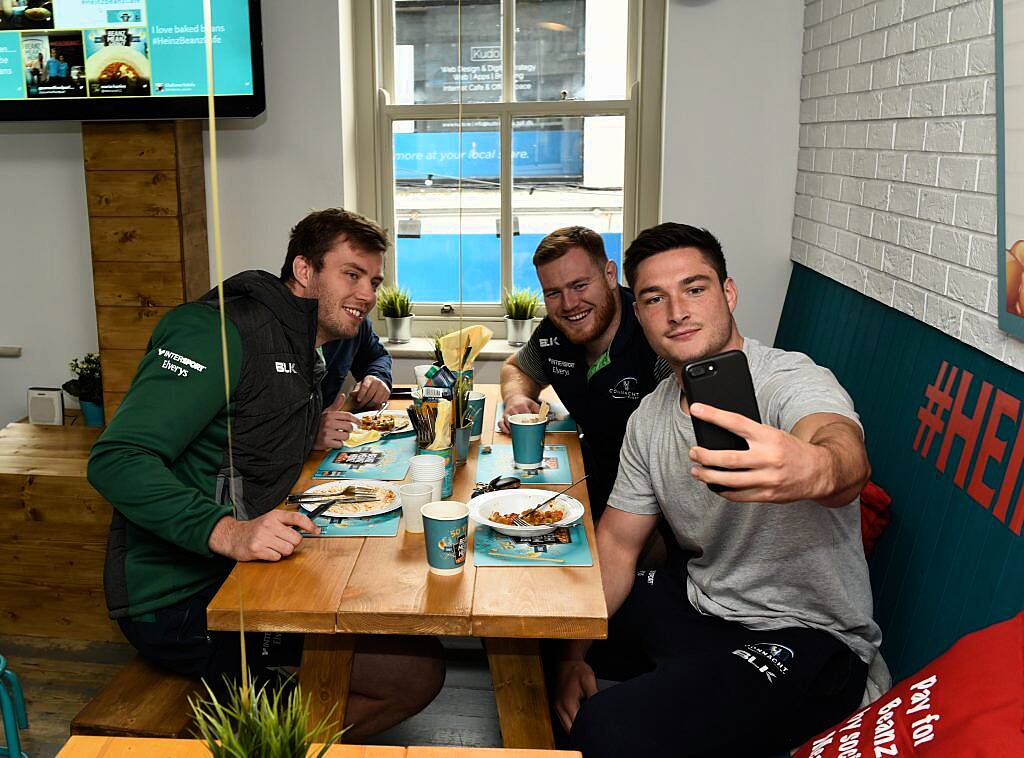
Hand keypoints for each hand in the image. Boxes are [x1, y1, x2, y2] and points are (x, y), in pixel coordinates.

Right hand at [208, 509, 318, 561]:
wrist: (233, 536)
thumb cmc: (255, 529)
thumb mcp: (270, 519)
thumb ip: (287, 522)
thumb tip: (308, 527)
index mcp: (274, 515)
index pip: (297, 518)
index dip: (310, 525)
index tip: (316, 530)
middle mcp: (269, 525)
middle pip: (296, 539)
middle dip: (293, 543)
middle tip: (283, 541)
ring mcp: (262, 537)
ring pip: (288, 550)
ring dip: (283, 551)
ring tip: (274, 546)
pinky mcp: (257, 549)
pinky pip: (277, 557)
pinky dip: (274, 557)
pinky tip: (267, 551)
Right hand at [315, 393, 358, 449]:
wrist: (305, 435)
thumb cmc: (317, 424)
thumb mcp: (326, 413)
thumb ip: (336, 405)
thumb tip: (343, 395)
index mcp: (330, 414)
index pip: (348, 416)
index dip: (356, 420)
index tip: (359, 423)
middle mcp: (329, 422)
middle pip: (349, 427)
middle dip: (348, 430)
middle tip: (344, 431)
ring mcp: (327, 432)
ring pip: (346, 436)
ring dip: (343, 438)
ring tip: (336, 436)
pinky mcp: (325, 442)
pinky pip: (340, 444)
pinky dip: (337, 444)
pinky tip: (332, 442)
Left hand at [351, 375, 389, 408]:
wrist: (378, 382)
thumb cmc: (368, 384)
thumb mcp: (360, 384)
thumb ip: (356, 389)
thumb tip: (352, 394)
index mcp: (370, 379)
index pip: (365, 386)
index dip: (361, 394)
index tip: (358, 400)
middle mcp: (378, 382)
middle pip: (371, 395)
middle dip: (364, 402)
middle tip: (359, 406)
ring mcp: (384, 388)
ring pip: (376, 401)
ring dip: (370, 406)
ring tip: (365, 406)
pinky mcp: (387, 393)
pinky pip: (381, 403)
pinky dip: (376, 406)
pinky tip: (371, 406)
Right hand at [499, 394, 539, 432]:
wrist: (514, 397)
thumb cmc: (524, 403)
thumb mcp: (533, 405)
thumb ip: (540, 412)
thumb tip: (546, 420)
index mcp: (522, 406)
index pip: (525, 415)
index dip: (528, 422)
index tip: (532, 426)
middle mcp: (513, 409)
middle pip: (516, 419)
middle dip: (519, 426)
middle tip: (524, 432)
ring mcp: (507, 413)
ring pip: (507, 422)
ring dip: (511, 429)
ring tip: (516, 434)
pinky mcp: (502, 416)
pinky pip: (500, 423)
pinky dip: (503, 428)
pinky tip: (508, 432)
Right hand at [554, 659, 596, 732]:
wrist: (567, 660)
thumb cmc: (578, 670)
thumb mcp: (589, 681)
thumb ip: (594, 697)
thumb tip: (600, 711)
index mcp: (568, 703)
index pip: (576, 725)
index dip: (586, 731)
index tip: (595, 734)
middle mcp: (559, 707)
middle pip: (569, 730)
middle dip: (580, 734)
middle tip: (593, 735)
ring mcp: (556, 706)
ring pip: (564, 726)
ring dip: (574, 730)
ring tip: (587, 730)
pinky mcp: (556, 705)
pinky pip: (563, 720)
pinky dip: (570, 724)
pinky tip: (579, 723)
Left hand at [687, 403, 829, 502]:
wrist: (820, 471)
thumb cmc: (790, 449)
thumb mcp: (773, 434)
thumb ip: (750, 435)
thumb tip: (718, 432)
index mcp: (768, 436)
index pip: (735, 422)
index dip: (713, 415)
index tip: (696, 409)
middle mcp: (768, 457)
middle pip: (727, 458)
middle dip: (704, 455)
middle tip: (693, 452)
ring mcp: (767, 478)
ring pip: (729, 480)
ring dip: (707, 475)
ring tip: (696, 470)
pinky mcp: (768, 495)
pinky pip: (738, 495)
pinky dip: (722, 490)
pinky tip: (713, 485)